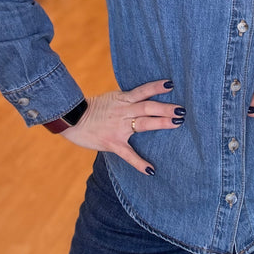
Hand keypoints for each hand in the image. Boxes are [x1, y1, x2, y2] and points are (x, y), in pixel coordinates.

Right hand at [60, 79, 184, 174]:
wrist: (72, 119)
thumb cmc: (93, 108)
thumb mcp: (112, 98)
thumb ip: (128, 98)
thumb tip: (145, 95)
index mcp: (122, 99)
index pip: (142, 91)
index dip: (156, 87)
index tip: (171, 84)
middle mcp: (123, 111)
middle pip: (147, 107)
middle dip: (165, 108)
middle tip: (182, 110)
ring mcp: (118, 127)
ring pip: (143, 124)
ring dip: (160, 123)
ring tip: (176, 123)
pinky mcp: (112, 143)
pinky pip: (128, 154)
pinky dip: (139, 162)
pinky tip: (151, 170)